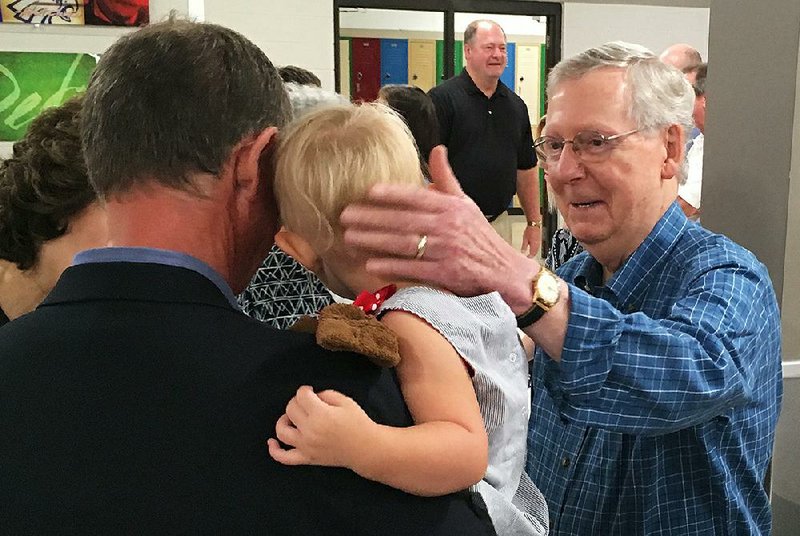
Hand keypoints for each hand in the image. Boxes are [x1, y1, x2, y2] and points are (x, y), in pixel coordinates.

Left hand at [267, 386, 375, 468]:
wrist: (366, 448)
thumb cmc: (358, 423)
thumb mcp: (345, 401)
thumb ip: (325, 394)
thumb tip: (311, 397)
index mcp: (320, 414)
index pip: (301, 396)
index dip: (305, 390)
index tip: (310, 391)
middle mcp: (310, 430)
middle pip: (290, 410)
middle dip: (297, 402)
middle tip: (307, 403)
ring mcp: (306, 446)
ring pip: (282, 431)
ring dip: (284, 420)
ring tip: (293, 417)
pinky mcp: (307, 458)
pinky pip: (284, 458)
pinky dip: (274, 450)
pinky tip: (271, 442)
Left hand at [340, 145, 539, 311]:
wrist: (505, 273)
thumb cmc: (480, 237)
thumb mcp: (466, 203)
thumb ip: (446, 178)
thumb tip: (436, 148)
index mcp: (451, 207)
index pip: (417, 197)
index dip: (392, 194)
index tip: (367, 192)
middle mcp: (448, 226)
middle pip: (403, 220)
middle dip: (371, 218)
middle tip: (344, 216)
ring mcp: (446, 251)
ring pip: (403, 244)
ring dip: (373, 241)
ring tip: (349, 238)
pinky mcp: (445, 274)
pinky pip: (413, 269)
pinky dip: (391, 267)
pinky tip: (371, 265)